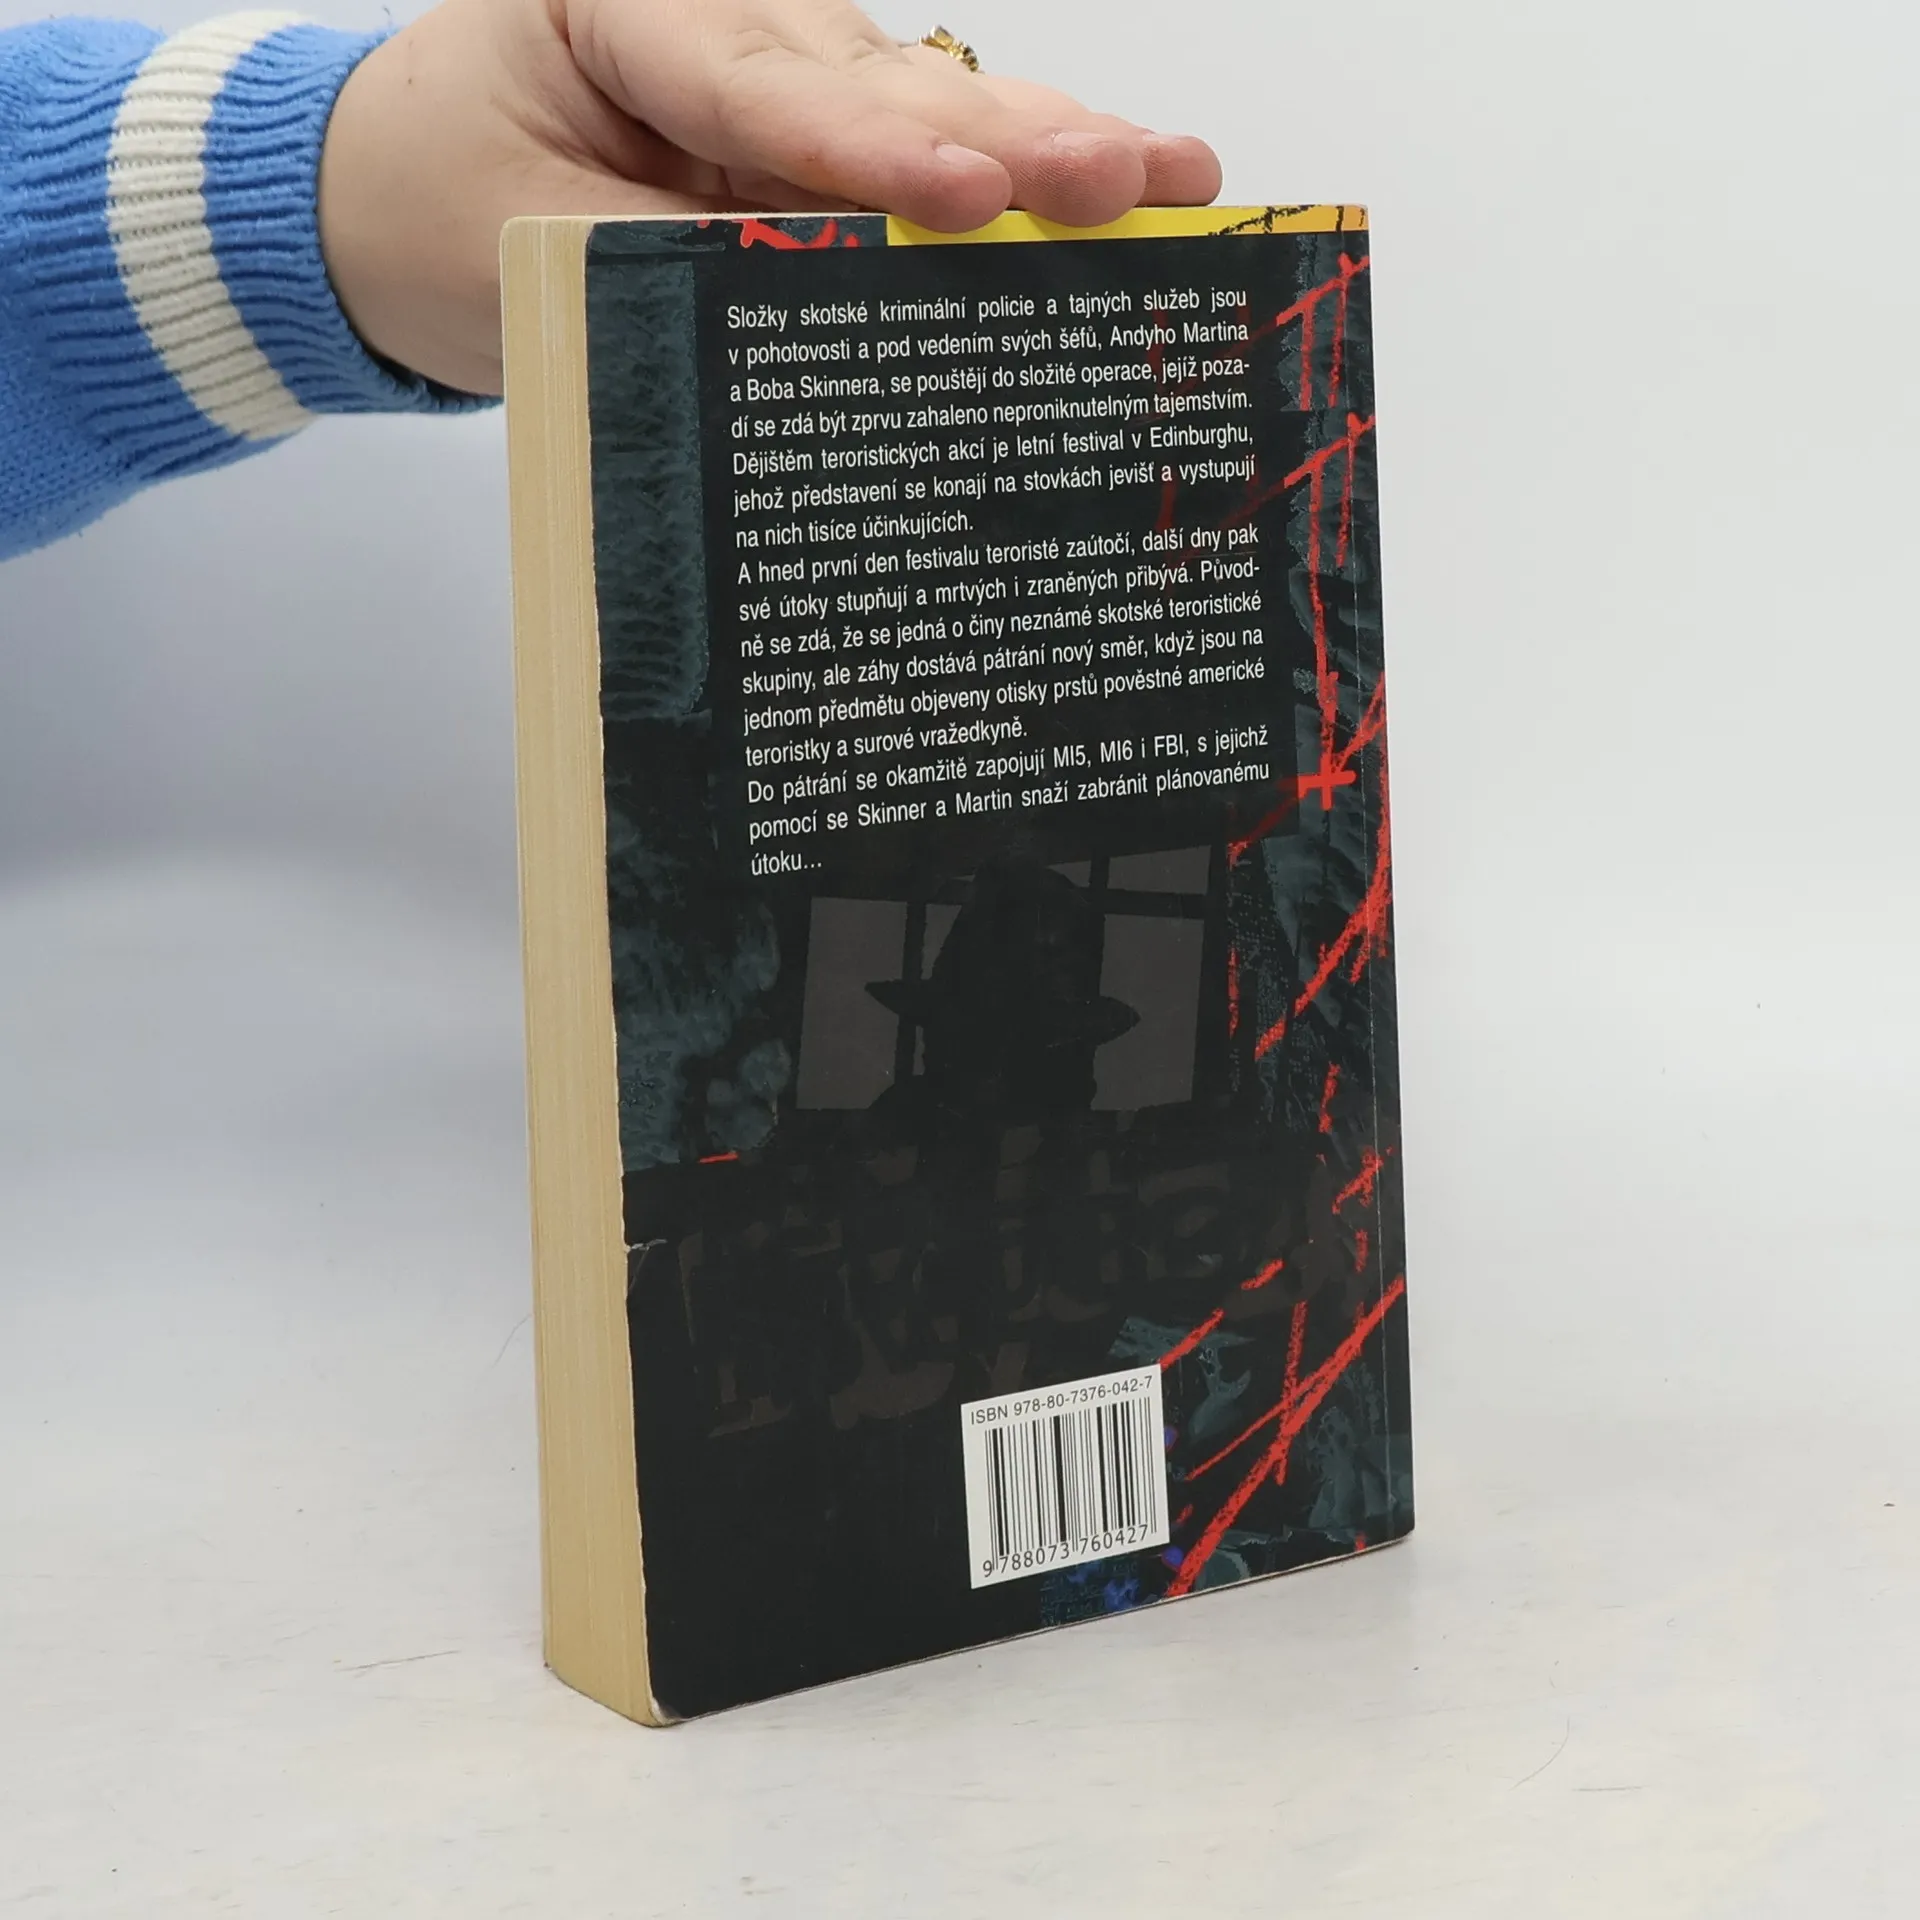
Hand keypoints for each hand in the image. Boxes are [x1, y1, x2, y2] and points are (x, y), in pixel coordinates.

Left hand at [316, 0, 1222, 393]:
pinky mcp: (822, 135)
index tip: (967, 191)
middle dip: (1007, 140)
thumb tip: (824, 328)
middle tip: (1124, 179)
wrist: (398, 202)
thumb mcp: (528, 254)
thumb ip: (675, 272)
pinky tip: (1129, 193)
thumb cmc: (443, 205)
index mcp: (620, 4)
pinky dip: (1021, 192)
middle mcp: (726, 15)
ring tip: (1172, 181)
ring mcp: (786, 71)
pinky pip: (924, 157)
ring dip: (1049, 155)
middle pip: (875, 83)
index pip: (755, 83)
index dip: (868, 146)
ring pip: (927, 109)